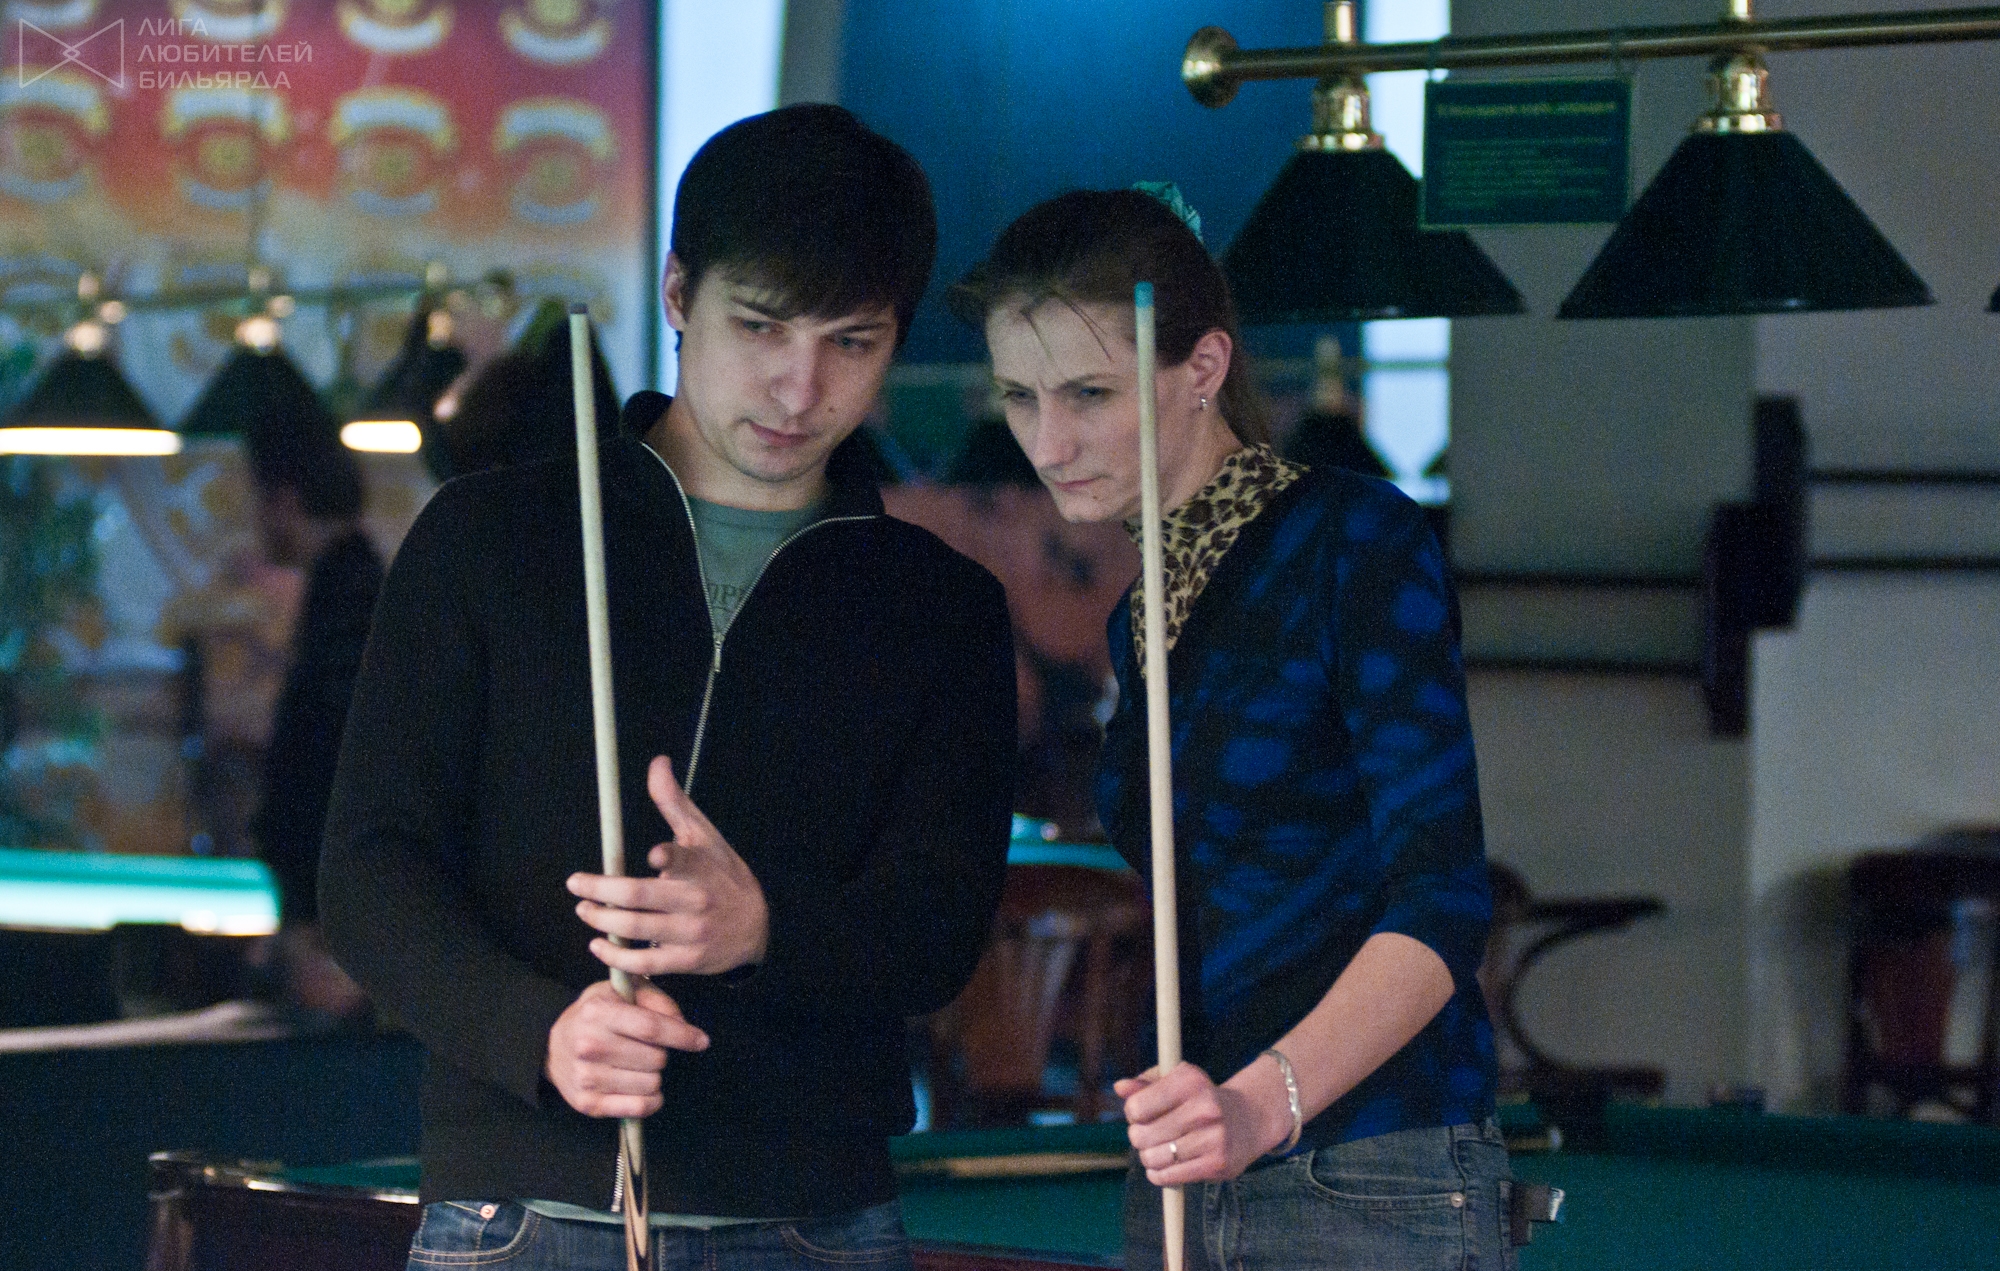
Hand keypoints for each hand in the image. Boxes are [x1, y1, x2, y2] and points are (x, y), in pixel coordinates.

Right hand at [545, 979, 709, 1117]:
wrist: (550, 1046)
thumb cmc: (594, 1016)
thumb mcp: (620, 992)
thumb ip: (656, 1000)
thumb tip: (683, 1024)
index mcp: (598, 1013)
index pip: (651, 1027)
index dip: (683, 1035)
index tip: (702, 1041)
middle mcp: (589, 1045)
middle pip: (655, 1058)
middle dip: (662, 1053)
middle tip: (647, 1049)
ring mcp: (586, 1077)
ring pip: (651, 1084)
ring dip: (654, 1076)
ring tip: (638, 1066)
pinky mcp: (587, 1103)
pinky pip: (639, 1107)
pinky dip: (651, 1100)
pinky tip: (643, 1089)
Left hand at [568, 755, 769, 975]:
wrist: (755, 927)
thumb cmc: (721, 874)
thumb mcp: (704, 835)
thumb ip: (674, 802)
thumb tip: (656, 762)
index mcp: (700, 865)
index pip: (683, 859)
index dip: (668, 857)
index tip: (653, 855)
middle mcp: (696, 900)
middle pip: (641, 896)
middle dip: (601, 891)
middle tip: (575, 884)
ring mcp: (690, 933)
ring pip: (636, 929)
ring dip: (601, 921)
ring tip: (583, 910)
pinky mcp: (685, 960)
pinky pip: (643, 963)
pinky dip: (616, 957)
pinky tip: (598, 946)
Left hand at [1116, 1058, 1292, 1185]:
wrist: (1248, 1119)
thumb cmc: (1200, 1098)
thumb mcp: (1176, 1081)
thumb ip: (1144, 1084)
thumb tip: (1119, 1087)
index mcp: (1190, 1081)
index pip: (1137, 1107)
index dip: (1133, 1113)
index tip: (1142, 1114)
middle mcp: (1204, 1108)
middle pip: (1141, 1136)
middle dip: (1138, 1137)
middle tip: (1149, 1134)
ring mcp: (1213, 1138)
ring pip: (1153, 1159)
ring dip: (1148, 1157)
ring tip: (1159, 1149)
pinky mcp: (1218, 1164)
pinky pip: (1170, 1177)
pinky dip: (1159, 1174)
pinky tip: (1165, 1165)